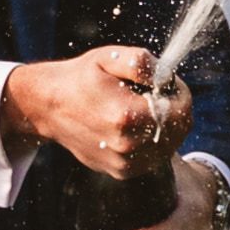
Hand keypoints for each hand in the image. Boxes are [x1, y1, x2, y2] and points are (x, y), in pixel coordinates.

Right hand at [3, 46, 187, 178]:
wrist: (49, 107)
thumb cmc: (81, 78)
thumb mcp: (108, 58)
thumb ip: (141, 63)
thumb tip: (166, 76)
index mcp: (126, 117)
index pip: (180, 110)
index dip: (180, 93)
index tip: (166, 83)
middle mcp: (127, 146)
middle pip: (179, 130)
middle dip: (175, 109)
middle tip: (157, 94)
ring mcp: (124, 163)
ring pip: (169, 145)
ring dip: (165, 126)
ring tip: (143, 108)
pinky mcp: (121, 171)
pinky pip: (154, 156)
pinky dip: (153, 140)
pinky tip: (135, 126)